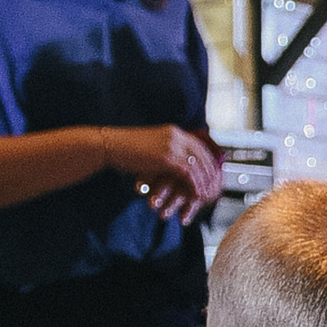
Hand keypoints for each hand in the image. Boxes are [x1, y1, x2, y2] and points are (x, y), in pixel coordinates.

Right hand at [107, 120, 221, 223]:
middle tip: (216, 186)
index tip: (215, 173)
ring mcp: (172, 146)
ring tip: (208, 195)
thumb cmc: (126, 148)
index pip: (200, 145)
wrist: (110, 145)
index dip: (209, 160)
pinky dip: (194, 185)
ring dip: (204, 182)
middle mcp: (176, 136)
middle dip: (211, 172)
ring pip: (198, 165)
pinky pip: (188, 173)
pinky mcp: (167, 158)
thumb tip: (176, 163)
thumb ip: (167, 150)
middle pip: (203, 155)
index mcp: (174, 132)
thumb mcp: (152, 146)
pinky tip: (196, 194)